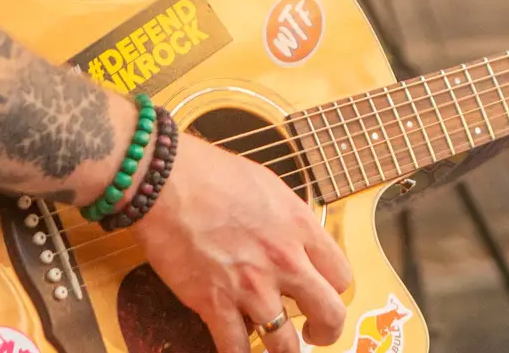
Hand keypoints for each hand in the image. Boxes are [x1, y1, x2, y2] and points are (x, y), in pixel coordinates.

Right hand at [132, 134, 351, 352]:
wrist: (166, 180)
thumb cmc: (211, 174)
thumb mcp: (268, 187)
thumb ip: (287, 220)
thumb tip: (294, 239)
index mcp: (300, 228)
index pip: (341, 275)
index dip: (334, 290)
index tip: (323, 294)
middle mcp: (285, 260)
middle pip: (330, 314)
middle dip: (326, 332)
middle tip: (314, 334)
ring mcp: (251, 286)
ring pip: (286, 344)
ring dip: (282, 349)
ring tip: (274, 346)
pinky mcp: (215, 303)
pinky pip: (235, 348)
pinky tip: (234, 349)